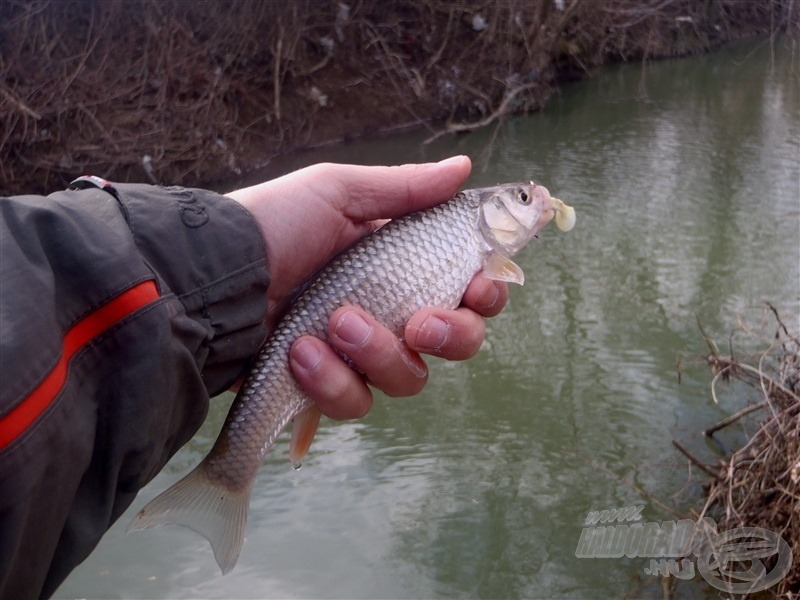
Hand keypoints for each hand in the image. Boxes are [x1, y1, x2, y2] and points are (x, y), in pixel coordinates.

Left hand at [226, 157, 508, 418]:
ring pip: (407, 378)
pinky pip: (355, 402)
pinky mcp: (324, 388)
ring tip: (329, 324)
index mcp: (400, 265)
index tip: (477, 287)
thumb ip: (404, 189)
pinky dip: (329, 380)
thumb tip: (464, 169)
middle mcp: (389, 312)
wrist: (210, 274)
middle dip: (450, 335)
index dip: (485, 293)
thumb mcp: (336, 193)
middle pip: (455, 342)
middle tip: (419, 323)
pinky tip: (297, 353)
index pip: (468, 288)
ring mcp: (358, 355)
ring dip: (375, 352)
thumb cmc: (271, 224)